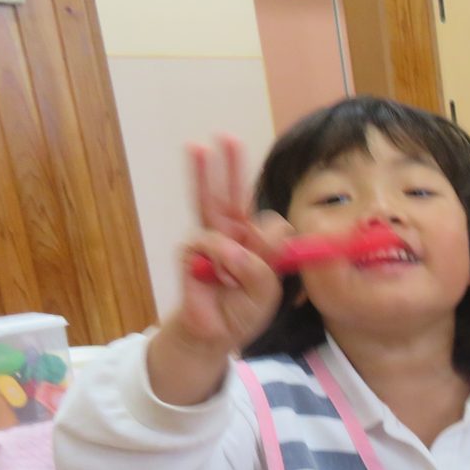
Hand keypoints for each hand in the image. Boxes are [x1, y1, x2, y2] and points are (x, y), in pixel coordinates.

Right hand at [170, 137, 291, 356]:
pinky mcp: (190, 252)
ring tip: (201, 165)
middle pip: (231, 195)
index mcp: (255, 243)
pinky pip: (208, 241)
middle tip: (225, 136)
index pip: (267, 220)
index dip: (274, 230)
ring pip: (208, 202)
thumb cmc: (243, 308)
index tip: (279, 250)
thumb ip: (267, 260)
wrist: (218, 333)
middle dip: (229, 165)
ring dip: (204, 173)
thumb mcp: (268, 286)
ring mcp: (209, 241)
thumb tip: (255, 234)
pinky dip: (221, 257)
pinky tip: (222, 273)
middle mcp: (232, 235)